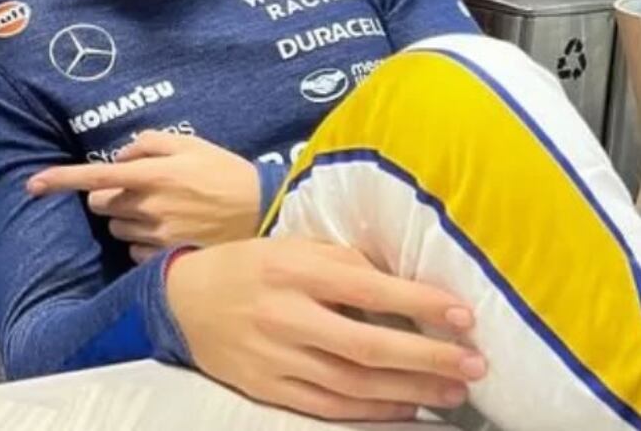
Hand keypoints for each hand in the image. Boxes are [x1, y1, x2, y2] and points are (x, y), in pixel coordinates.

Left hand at [27, 131, 259, 261]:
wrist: (264, 214)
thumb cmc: (226, 174)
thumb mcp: (190, 145)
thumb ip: (149, 142)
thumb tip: (121, 155)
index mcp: (151, 174)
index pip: (94, 176)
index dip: (60, 180)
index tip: (32, 184)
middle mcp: (148, 206)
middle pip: (100, 203)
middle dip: (108, 196)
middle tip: (140, 190)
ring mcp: (155, 235)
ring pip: (116, 227)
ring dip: (127, 218)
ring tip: (163, 210)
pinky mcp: (164, 257)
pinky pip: (134, 250)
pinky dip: (143, 241)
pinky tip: (169, 231)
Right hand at [166, 238, 486, 420]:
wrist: (182, 301)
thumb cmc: (248, 266)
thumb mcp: (290, 246)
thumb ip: (342, 261)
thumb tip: (404, 281)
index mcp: (293, 269)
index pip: (366, 287)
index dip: (419, 303)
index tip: (463, 315)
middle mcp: (284, 314)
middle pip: (367, 345)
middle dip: (428, 358)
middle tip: (475, 364)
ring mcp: (274, 355)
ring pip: (354, 383)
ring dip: (411, 390)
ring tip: (453, 391)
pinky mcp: (266, 386)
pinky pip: (329, 406)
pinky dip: (372, 411)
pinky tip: (405, 407)